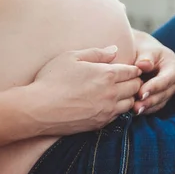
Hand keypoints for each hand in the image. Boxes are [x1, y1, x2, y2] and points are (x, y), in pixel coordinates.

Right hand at [27, 46, 142, 135]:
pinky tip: (110, 105)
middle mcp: (111, 93)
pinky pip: (119, 116)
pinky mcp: (100, 124)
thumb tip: (114, 50)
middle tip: (128, 80)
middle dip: (135, 82)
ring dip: (129, 97)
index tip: (130, 68)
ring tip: (121, 93)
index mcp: (106, 74)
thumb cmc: (52, 79)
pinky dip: (119, 109)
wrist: (39, 109)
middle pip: (135, 87)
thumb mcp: (71, 57)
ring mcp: (107, 110)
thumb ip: (96, 53)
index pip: (131, 71)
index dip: (133, 68)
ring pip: (130, 103)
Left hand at [132, 30, 174, 114]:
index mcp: (173, 66)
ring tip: (134, 110)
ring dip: (147, 107)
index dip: (154, 87)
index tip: (141, 93)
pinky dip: (146, 109)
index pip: (166, 79)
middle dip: (150, 100)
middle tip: (136, 106)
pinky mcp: (161, 97)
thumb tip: (144, 65)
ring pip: (160, 102)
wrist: (140, 52)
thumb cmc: (142, 49)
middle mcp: (174, 80)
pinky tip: (135, 111)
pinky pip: (155, 106)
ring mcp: (169, 90)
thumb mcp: (145, 49)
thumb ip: (146, 57)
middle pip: (164, 93)